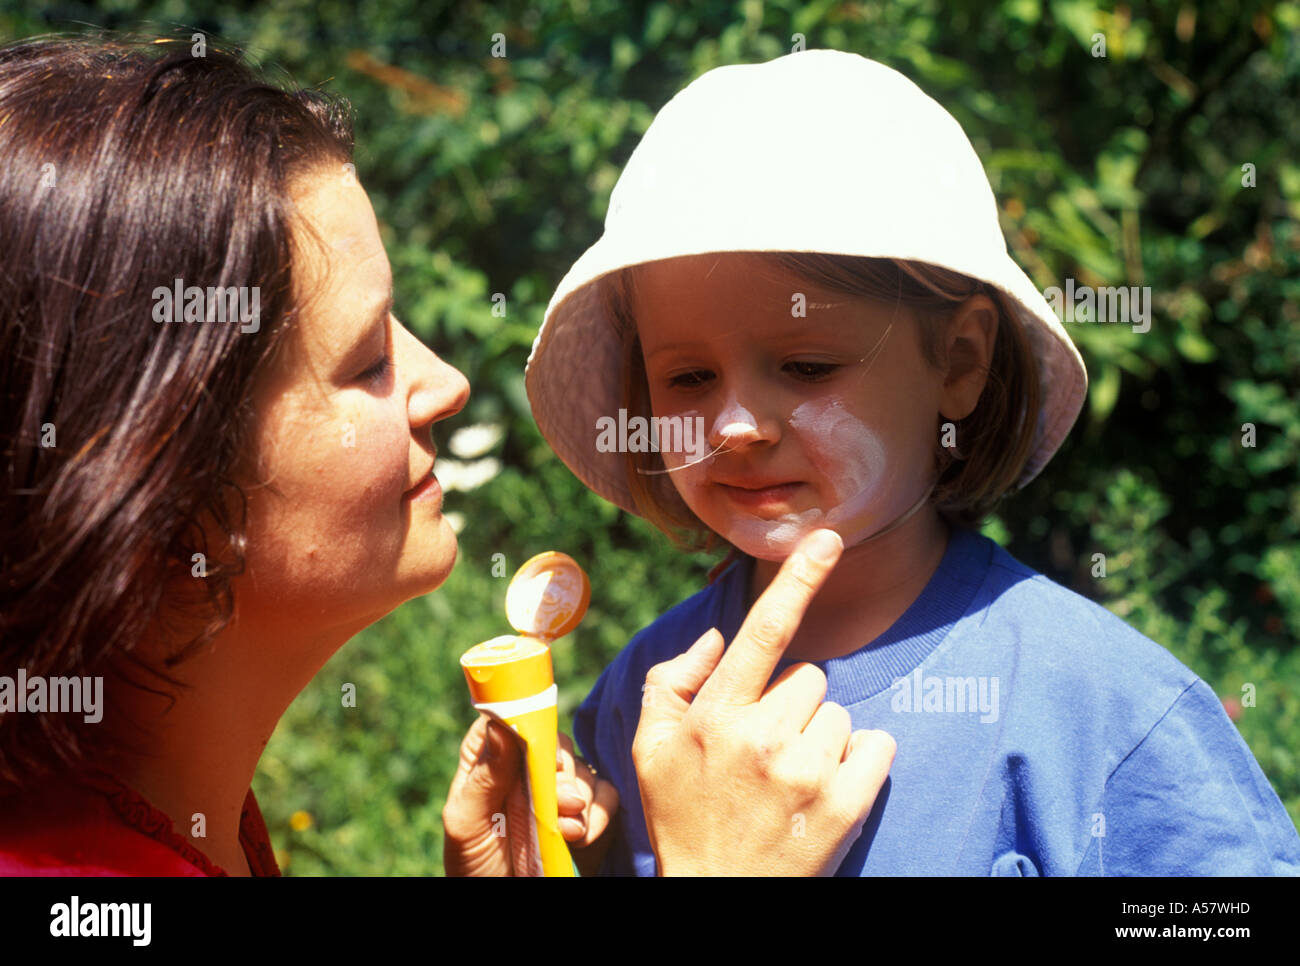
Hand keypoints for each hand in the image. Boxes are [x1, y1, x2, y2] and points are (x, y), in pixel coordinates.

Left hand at [443, 715, 617, 875]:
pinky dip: (601, 815)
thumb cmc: (474, 865)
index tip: (542, 752)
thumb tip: (501, 725)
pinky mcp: (588, 813)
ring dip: (582, 799)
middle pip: (555, 743)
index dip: (530, 728)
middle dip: (562, 774)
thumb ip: (484, 777)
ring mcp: (559, 790)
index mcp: (490, 760)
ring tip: (569, 831)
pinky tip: (581, 837)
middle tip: (562, 803)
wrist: (507, 901)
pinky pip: (608, 796)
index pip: (510, 721)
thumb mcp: (466, 823)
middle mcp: (526, 767)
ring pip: (584, 770)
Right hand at [632, 528, 896, 875]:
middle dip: (793, 705)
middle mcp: (761, 736)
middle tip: (765, 751)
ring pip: (841, 712)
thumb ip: (673, 681)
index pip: (763, 631)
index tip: (829, 538)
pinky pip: (877, 745)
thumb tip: (718, 634)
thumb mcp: (649, 747)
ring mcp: (806, 771)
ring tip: (789, 780)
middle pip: (810, 676)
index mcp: (715, 714)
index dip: (797, 579)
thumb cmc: (682, 816)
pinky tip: (825, 791)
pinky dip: (861, 762)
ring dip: (822, 737)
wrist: (718, 897)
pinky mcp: (845, 804)